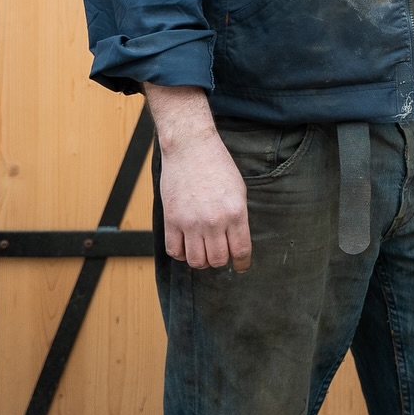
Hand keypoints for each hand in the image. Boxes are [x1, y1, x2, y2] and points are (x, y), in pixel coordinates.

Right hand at [145, 85, 252, 272]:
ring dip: (201, 259)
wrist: (190, 147)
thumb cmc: (217, 164)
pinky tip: (186, 244)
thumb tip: (236, 240)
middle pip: (217, 260)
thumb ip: (238, 217)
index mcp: (235, 213)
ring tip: (203, 249)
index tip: (241, 267)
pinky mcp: (171, 220)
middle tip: (219, 252)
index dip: (241, 263)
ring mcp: (191, 223)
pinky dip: (181, 253)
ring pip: (196, 261)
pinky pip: (175, 251)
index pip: (240, 250)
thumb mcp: (239, 189)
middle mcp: (214, 222)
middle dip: (220, 260)